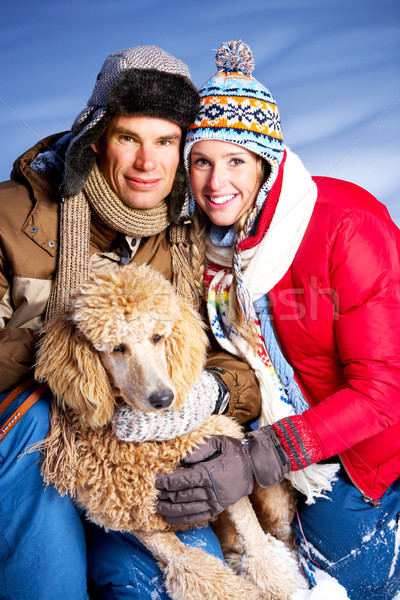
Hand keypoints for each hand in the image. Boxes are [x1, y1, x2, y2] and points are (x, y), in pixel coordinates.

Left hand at [155, 426, 289, 524]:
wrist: (254, 466)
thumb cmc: (235, 451)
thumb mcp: (219, 442)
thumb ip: (200, 449)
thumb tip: (182, 459)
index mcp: (210, 473)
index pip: (183, 480)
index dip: (167, 482)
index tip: (156, 480)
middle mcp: (211, 491)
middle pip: (182, 496)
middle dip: (165, 496)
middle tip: (152, 494)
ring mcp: (214, 502)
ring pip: (187, 509)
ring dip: (169, 510)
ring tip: (157, 507)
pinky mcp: (217, 509)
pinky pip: (197, 518)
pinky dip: (182, 520)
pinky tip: (170, 519)